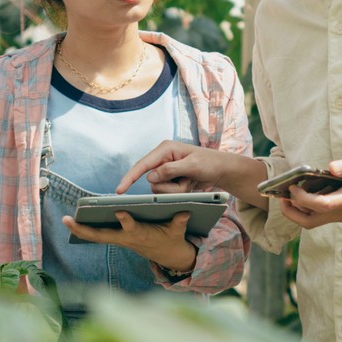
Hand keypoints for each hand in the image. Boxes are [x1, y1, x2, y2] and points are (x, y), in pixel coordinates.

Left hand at [61, 210, 197, 270]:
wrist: (169, 256)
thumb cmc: (172, 239)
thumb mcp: (178, 231)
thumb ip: (179, 222)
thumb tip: (184, 211)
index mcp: (142, 235)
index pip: (132, 228)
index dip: (126, 221)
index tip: (120, 211)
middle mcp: (127, 238)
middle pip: (103, 235)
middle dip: (84, 229)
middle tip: (67, 220)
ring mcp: (120, 240)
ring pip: (97, 236)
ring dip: (80, 230)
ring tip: (66, 220)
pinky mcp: (118, 239)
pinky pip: (98, 235)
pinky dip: (85, 230)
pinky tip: (74, 223)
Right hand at [118, 140, 261, 200]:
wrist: (222, 170)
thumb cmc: (210, 163)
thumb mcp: (193, 165)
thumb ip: (171, 170)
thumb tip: (150, 177)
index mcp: (165, 149)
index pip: (142, 165)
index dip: (130, 178)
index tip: (120, 190)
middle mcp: (161, 158)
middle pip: (152, 182)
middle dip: (170, 187)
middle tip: (188, 180)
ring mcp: (165, 170)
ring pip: (160, 190)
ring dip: (177, 190)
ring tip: (190, 181)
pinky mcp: (169, 179)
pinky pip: (168, 192)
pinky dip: (180, 192)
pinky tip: (189, 184)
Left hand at [277, 159, 341, 229]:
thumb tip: (329, 167)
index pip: (320, 206)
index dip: (301, 199)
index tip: (292, 186)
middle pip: (312, 222)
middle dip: (293, 212)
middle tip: (282, 197)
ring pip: (319, 220)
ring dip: (302, 210)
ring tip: (294, 192)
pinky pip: (328, 215)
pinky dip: (315, 207)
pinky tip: (315, 192)